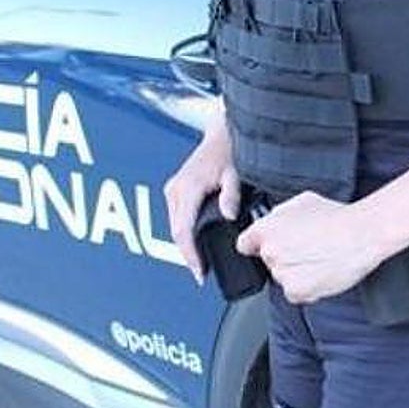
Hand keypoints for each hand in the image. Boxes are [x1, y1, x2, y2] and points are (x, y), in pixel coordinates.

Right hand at [164, 121, 239, 284]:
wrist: (221, 133)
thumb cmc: (229, 151)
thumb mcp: (235, 173)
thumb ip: (231, 194)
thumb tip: (229, 215)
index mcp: (188, 188)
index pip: (183, 230)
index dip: (190, 255)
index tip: (200, 272)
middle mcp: (175, 189)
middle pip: (176, 232)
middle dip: (187, 255)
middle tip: (202, 274)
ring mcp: (173, 189)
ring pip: (174, 226)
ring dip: (184, 245)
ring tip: (200, 264)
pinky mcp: (175, 190)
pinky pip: (176, 218)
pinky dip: (183, 233)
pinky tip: (195, 244)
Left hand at [236, 191, 380, 304]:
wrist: (360, 235)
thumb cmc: (336, 216)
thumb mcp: (302, 201)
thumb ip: (280, 213)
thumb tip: (275, 220)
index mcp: (266, 228)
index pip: (245, 244)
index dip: (256, 245)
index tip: (264, 246)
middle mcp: (270, 251)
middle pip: (268, 260)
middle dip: (282, 256)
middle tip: (305, 249)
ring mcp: (282, 273)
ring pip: (282, 277)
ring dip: (295, 273)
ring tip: (317, 260)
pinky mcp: (297, 290)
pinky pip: (295, 293)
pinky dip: (305, 288)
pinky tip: (320, 273)